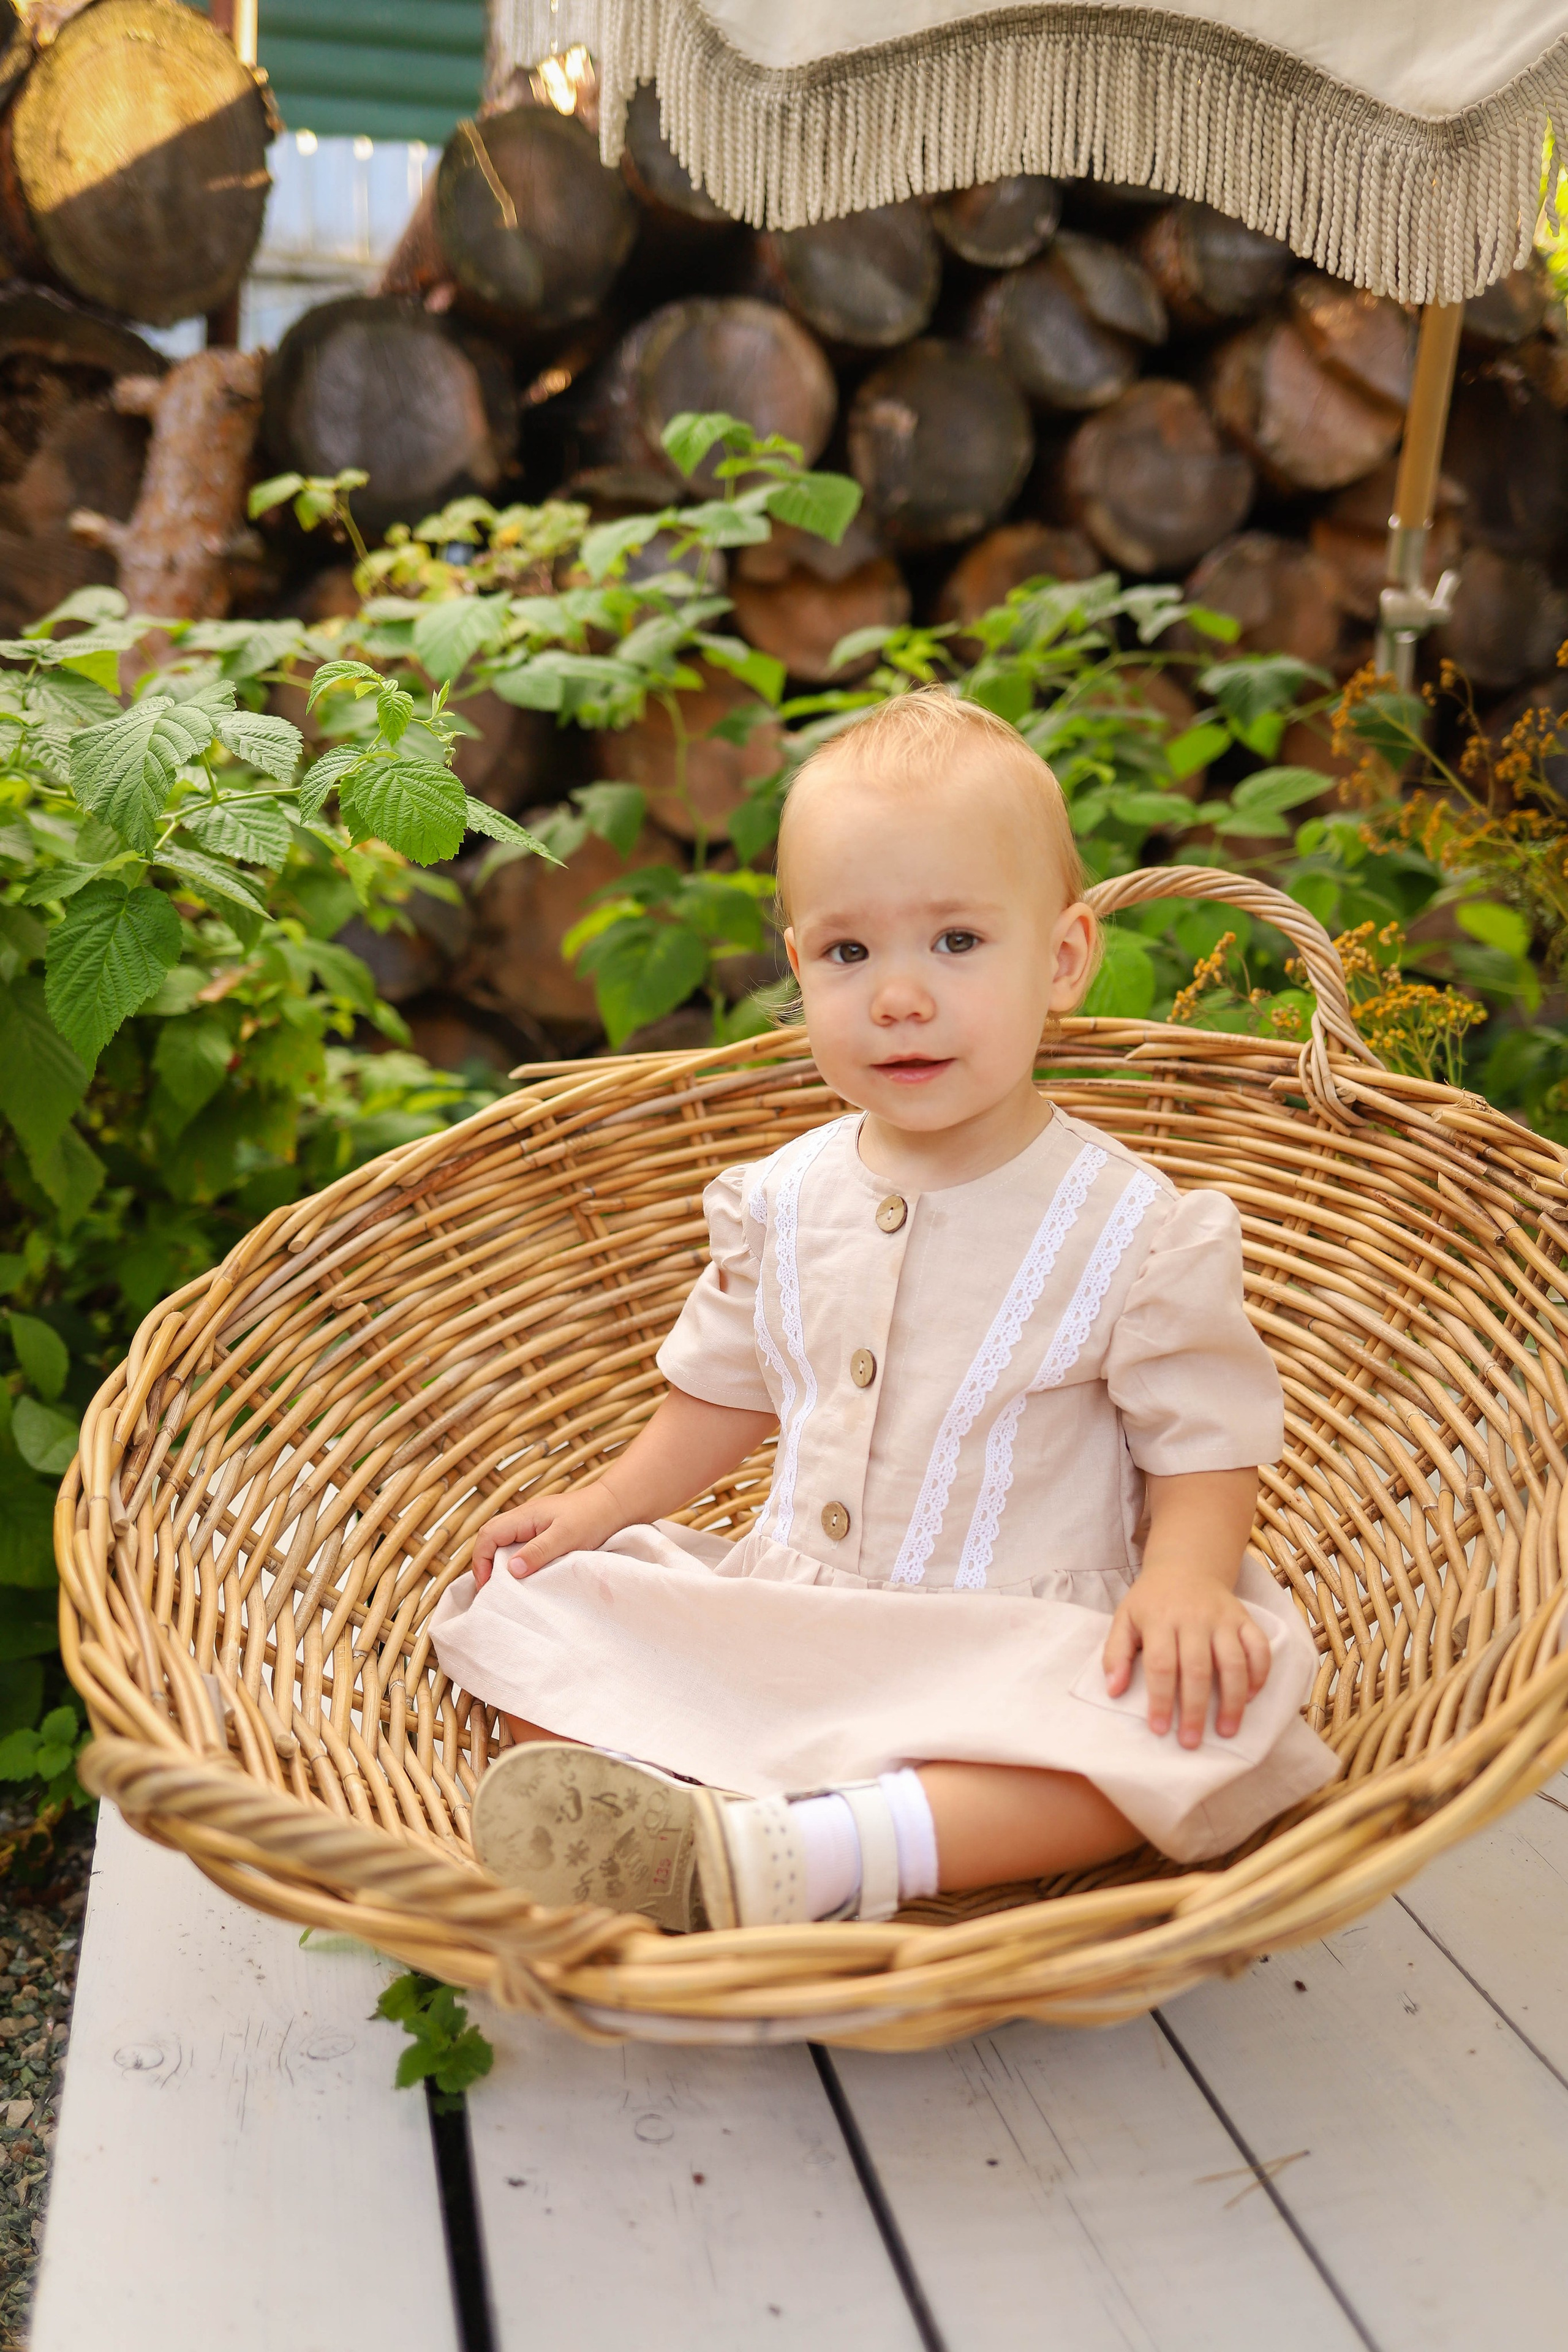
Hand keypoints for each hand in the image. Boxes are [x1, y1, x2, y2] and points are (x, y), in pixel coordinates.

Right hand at [471, 1483, 624, 1586]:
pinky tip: (524, 1575)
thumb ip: (538, 1552)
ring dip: (500, 1563)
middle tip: (493, 1590)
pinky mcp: (543, 1531)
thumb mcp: (566, 1537)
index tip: (488, 1586)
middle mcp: (524, 1517)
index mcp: (524, 1516)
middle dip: (486, 1564)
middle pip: (491, 1538)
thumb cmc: (593, 1518)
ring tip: (507, 1586)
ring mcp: (533, 1523)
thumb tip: (511, 1570)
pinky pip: (519, 1545)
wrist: (615, 1505)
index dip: (481, 1561)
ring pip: (504, 1542)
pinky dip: (515, 1560)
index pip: (488, 1535)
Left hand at [1102, 1563, 1271, 1746]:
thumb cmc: (1151, 1601)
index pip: (1161, 1665)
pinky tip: (1251, 1698)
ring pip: (1234, 1662)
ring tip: (1227, 1731)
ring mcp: (1223, 1618)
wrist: (1185, 1565)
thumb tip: (1113, 1691)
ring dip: (1233, 1700)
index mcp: (1160, 1619)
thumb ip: (1115, 1654)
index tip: (1159, 1730)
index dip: (1161, 1700)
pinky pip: (1260, 1648)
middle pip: (1197, 1669)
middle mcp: (1194, 1618)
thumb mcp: (1124, 1619)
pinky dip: (1260, 1674)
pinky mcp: (1244, 1619)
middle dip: (1195, 1710)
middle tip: (1191, 1742)